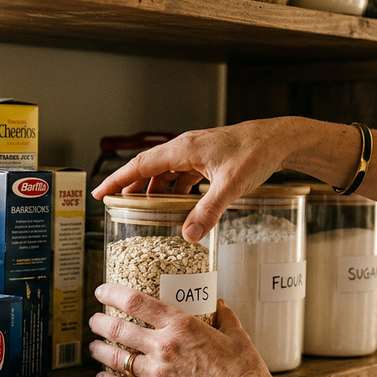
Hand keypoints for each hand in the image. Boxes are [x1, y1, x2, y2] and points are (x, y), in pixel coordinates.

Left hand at [88, 283, 305, 376]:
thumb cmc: (245, 371)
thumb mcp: (236, 333)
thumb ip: (222, 314)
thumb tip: (216, 302)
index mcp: (181, 326)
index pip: (136, 302)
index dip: (113, 293)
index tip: (102, 291)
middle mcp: (165, 347)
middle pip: (119, 329)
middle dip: (100, 322)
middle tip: (95, 320)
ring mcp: (159, 374)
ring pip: (116, 358)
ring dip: (100, 350)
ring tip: (94, 346)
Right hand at [91, 118, 303, 242]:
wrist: (278, 140)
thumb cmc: (255, 153)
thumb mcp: (229, 186)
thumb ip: (208, 211)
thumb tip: (189, 236)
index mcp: (183, 149)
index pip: (140, 165)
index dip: (117, 179)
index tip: (99, 193)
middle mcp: (185, 148)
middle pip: (148, 167)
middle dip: (128, 186)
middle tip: (112, 204)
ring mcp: (196, 152)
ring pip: (164, 171)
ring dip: (151, 189)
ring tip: (141, 209)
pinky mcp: (207, 159)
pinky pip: (181, 175)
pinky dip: (173, 189)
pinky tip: (176, 205)